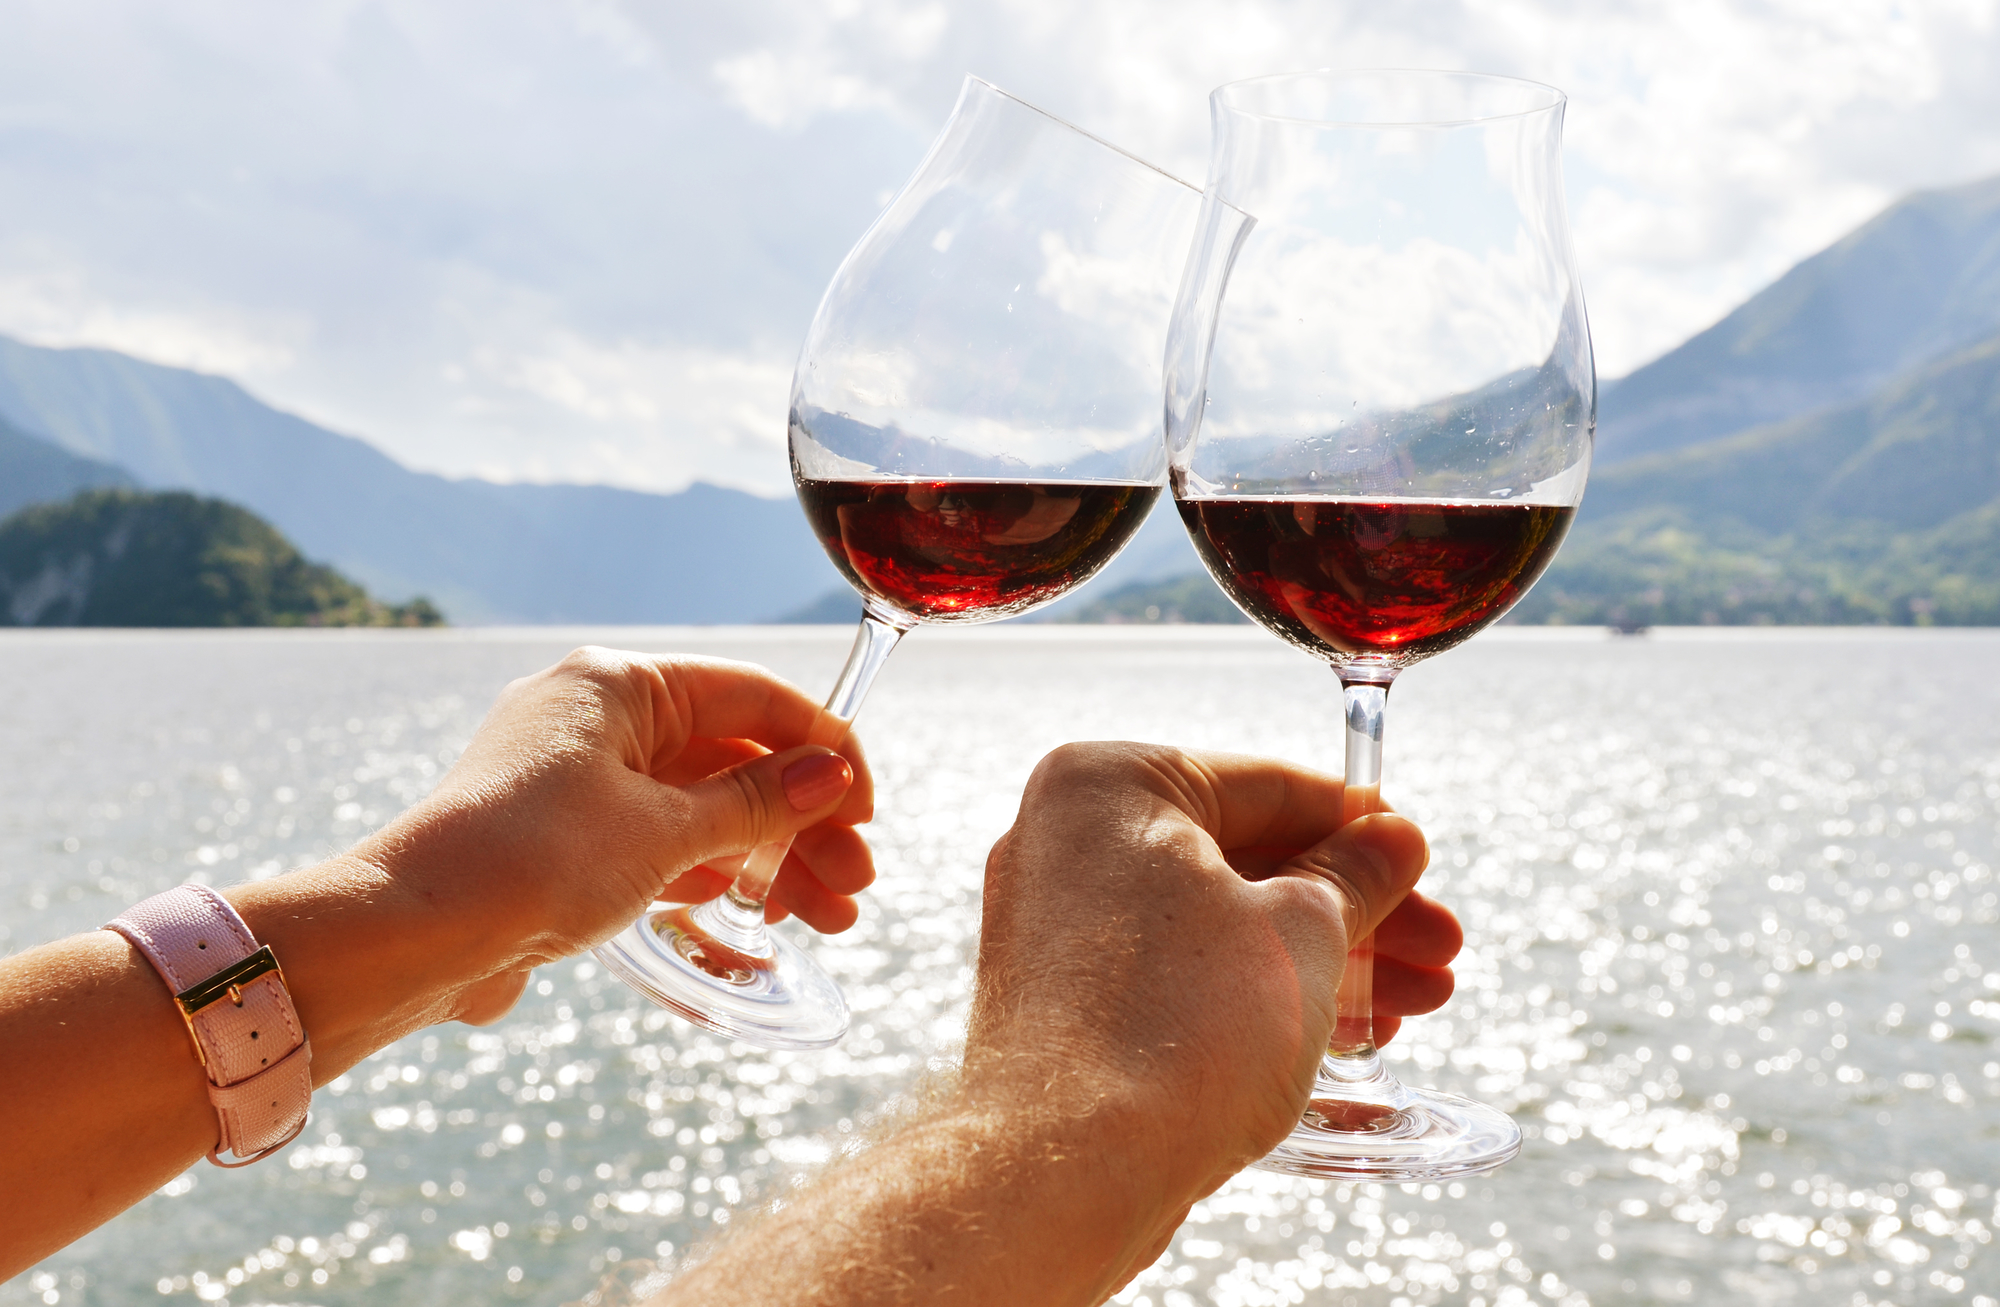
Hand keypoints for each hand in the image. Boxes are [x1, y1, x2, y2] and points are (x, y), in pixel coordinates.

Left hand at [340, 646, 875, 1024]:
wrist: (411, 936)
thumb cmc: (532, 861)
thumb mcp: (664, 829)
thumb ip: (755, 803)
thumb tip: (827, 776)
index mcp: (619, 685)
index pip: (752, 695)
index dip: (822, 749)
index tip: (867, 808)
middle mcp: (598, 720)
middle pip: (732, 757)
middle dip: (801, 822)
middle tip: (856, 882)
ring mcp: (578, 781)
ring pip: (701, 808)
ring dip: (768, 858)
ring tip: (829, 918)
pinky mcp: (563, 839)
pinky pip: (661, 842)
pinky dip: (713, 873)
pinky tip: (761, 914)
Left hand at [647, 740, 1454, 1306]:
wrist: (1050, 1172)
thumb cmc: (1169, 1038)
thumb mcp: (1293, 934)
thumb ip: (1350, 875)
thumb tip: (1389, 846)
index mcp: (1109, 775)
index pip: (1271, 782)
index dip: (1366, 836)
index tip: (1430, 878)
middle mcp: (1063, 827)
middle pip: (1243, 852)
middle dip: (1352, 908)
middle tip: (1441, 956)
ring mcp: (1052, 913)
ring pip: (1211, 917)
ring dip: (1310, 955)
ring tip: (1402, 1001)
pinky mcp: (1050, 991)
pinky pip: (1170, 966)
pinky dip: (1246, 988)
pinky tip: (1324, 1024)